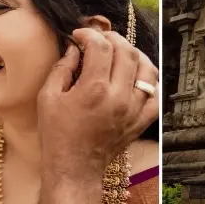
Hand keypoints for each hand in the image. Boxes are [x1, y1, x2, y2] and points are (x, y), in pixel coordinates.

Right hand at [37, 29, 158, 174]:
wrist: (74, 169)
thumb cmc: (56, 135)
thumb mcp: (47, 99)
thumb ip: (61, 68)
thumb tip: (75, 48)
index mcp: (94, 89)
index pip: (101, 47)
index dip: (90, 35)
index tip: (80, 35)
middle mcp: (119, 96)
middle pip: (127, 52)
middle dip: (113, 39)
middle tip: (100, 39)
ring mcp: (134, 109)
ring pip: (147, 68)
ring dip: (135, 54)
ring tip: (120, 52)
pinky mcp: (142, 120)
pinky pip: (156, 93)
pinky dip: (150, 80)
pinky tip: (137, 75)